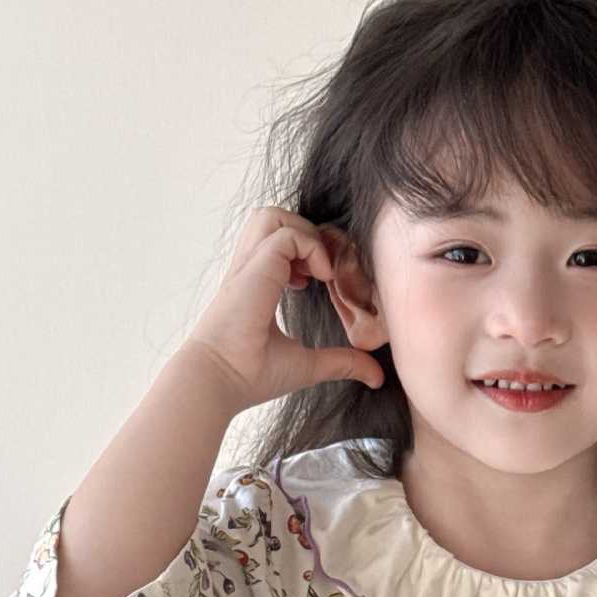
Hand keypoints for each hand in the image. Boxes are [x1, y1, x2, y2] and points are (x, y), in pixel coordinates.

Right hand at [185, 206, 384, 410]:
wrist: (221, 381)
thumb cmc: (250, 374)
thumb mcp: (307, 364)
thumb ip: (341, 362)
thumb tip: (375, 376)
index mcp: (255, 284)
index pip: (277, 242)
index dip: (305, 251)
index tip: (320, 281)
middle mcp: (249, 269)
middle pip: (272, 218)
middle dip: (305, 233)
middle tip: (322, 269)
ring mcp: (249, 266)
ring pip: (272, 215)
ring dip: (304, 234)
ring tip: (319, 269)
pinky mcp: (254, 269)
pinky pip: (286, 235)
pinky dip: (310, 248)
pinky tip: (321, 276)